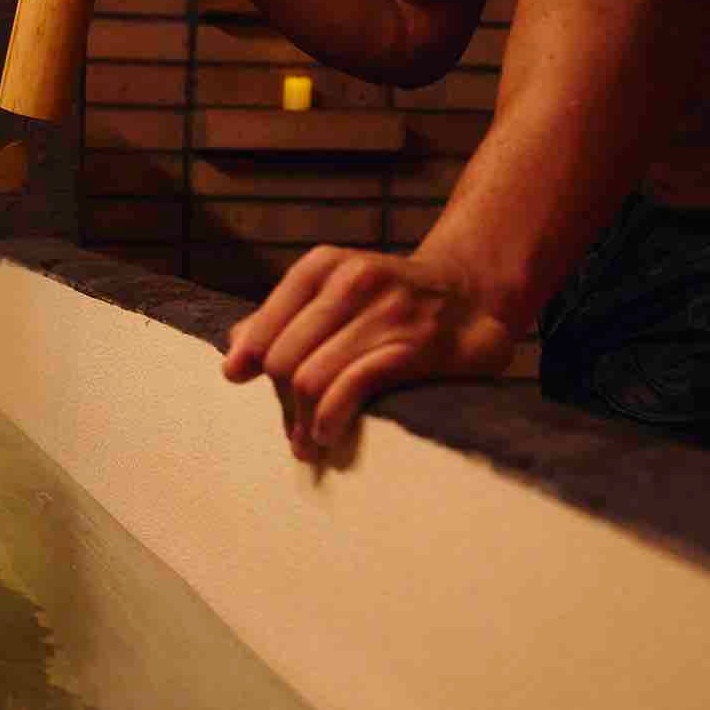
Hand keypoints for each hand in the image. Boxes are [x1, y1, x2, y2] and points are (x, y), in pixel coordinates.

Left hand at [223, 246, 515, 462]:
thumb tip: (235, 353)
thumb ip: (289, 315)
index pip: (266, 323)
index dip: (249, 358)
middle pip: (283, 357)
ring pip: (309, 378)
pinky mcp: (411, 346)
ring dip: (301, 421)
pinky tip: (327, 434)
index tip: (238, 380)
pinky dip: (329, 418)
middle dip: (279, 401)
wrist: (475, 291)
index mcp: (323, 266)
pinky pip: (349, 388)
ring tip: (306, 443)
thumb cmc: (394, 298)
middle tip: (289, 431)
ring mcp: (383, 312)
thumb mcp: (339, 287)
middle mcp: (351, 281)